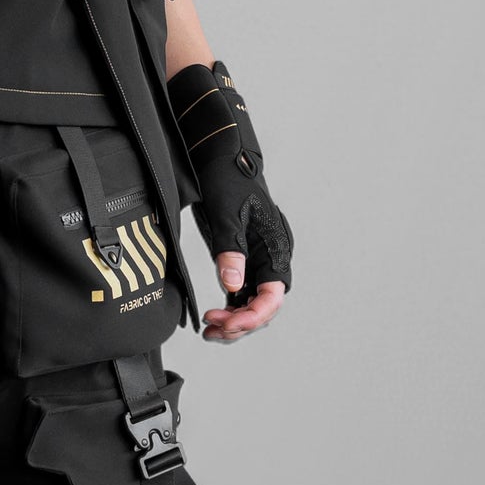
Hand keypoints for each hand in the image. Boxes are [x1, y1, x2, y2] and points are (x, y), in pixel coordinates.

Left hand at [166, 58, 294, 343]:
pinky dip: (229, 308)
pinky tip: (213, 317)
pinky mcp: (243, 257)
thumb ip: (230, 250)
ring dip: (234, 320)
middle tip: (212, 330)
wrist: (221, 154)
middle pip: (265, 303)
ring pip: (253, 302)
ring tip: (210, 330)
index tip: (230, 324)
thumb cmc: (228, 178)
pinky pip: (242, 292)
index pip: (275, 291)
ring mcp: (258, 257)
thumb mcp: (225, 213)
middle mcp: (272, 254)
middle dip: (241, 322)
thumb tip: (233, 286)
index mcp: (275, 244)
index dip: (255, 314)